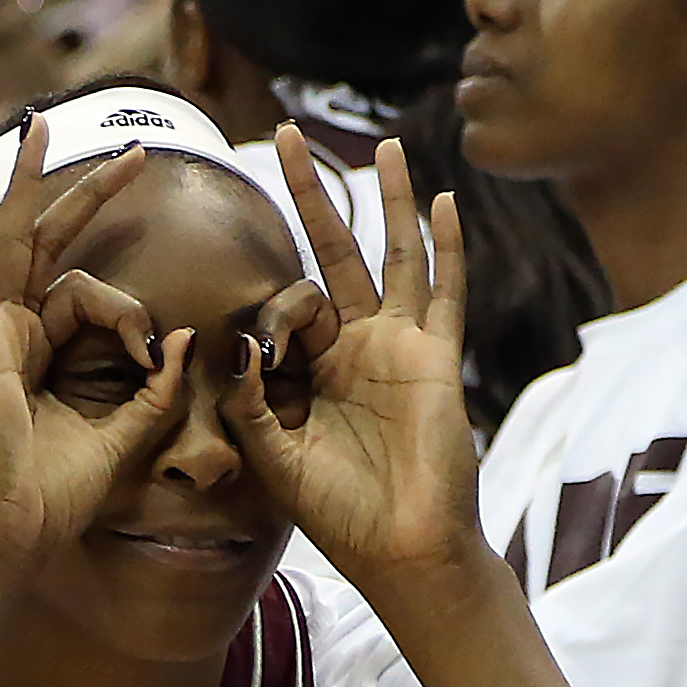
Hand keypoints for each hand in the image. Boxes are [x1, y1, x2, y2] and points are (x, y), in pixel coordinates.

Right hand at [0, 117, 174, 664]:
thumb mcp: (125, 439)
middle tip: (125, 149)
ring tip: (36, 127)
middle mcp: (11, 336)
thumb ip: (156, 392)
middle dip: (82, 194)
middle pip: (46, 247)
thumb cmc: (52, 501)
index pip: (81, 295)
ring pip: (10, 243)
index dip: (129, 309)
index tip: (156, 347)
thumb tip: (187, 341)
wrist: (10, 537)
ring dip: (24, 184)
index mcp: (39, 356)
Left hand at [224, 128, 479, 588]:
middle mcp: (355, 348)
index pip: (285, 309)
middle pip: (332, 253)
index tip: (265, 360)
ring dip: (386, 201)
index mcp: (311, 371)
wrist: (402, 551)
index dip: (269, 319)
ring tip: (383, 146)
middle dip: (311, 195)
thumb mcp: (273, 456)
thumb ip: (249, 402)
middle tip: (285, 135)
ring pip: (392, 256)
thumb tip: (240, 346)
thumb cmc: (339, 515)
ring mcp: (399, 347)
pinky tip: (443, 199)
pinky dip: (447, 246)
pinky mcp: (436, 358)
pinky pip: (445, 292)